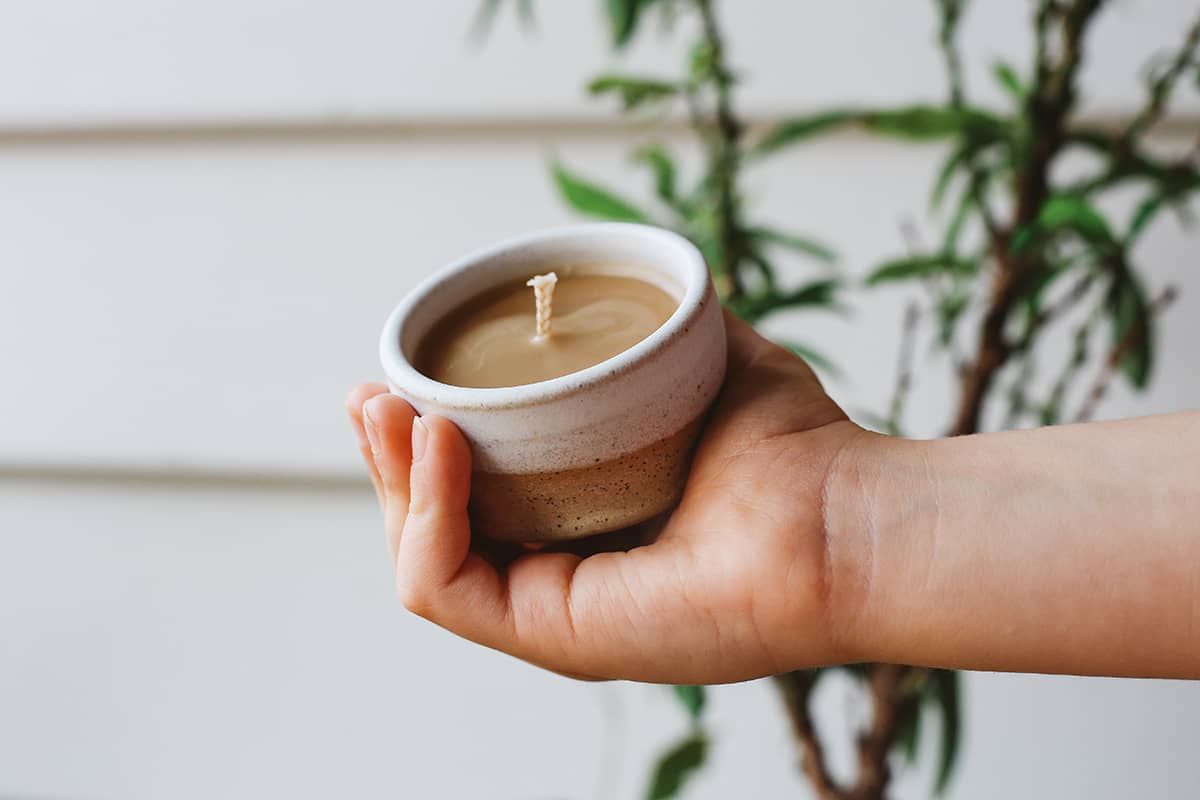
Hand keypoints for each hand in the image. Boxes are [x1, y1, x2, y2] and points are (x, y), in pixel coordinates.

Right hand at [346, 311, 867, 683]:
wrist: (846, 513)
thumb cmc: (794, 448)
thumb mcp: (700, 365)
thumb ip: (653, 330)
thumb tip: (616, 278)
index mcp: (584, 526)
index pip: (471, 493)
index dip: (424, 440)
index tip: (401, 376)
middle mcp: (561, 574)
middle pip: (433, 525)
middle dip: (389, 457)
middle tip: (373, 392)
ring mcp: (553, 612)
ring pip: (424, 554)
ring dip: (391, 478)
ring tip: (390, 410)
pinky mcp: (554, 633)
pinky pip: (446, 583)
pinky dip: (426, 512)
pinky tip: (441, 440)